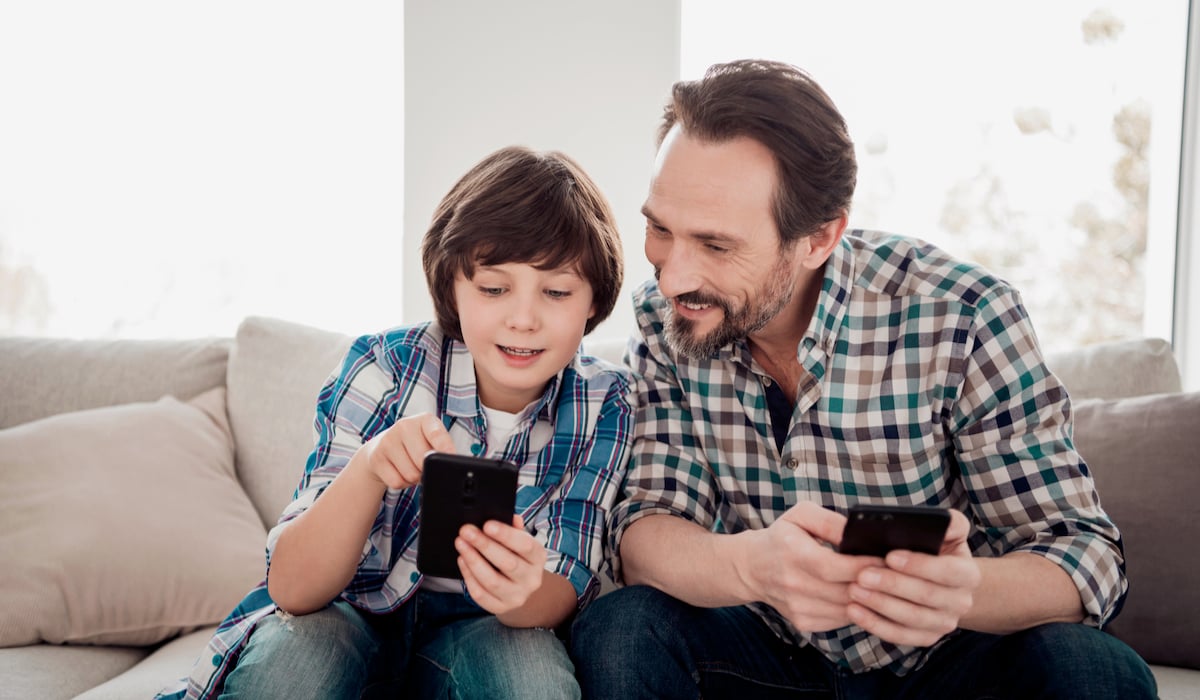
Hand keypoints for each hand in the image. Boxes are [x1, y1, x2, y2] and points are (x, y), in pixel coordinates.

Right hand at [352, 412, 455, 489]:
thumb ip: (443, 448)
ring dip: (415, 478)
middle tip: (425, 466)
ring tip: (412, 467)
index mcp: (424, 420)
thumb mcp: (430, 439)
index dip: (445, 448)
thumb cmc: (415, 444)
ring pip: (411, 474)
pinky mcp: (377, 458)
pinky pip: (397, 482)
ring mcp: (388, 441)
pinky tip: (400, 472)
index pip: (437, 434)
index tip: (451, 457)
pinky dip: (402, 483)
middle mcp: (405, 426)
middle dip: (427, 470)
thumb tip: (452, 460)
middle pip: (423, 460)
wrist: (381, 447)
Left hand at [456, 515, 547, 615]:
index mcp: (539, 558)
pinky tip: (462, 560)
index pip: (525, 545)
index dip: (506, 535)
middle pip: (508, 563)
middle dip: (484, 545)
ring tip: (461, 544)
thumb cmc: (517, 556)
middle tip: (466, 531)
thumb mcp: (521, 541)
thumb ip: (515, 529)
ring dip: (473, 560)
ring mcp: (517, 596)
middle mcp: (532, 580)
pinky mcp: (500, 607)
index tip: (487, 524)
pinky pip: (481, 594)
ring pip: (492, 581)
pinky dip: (469, 577)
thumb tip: (511, 516)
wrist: (519, 588)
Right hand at [739, 502, 882, 631]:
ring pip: (847, 610)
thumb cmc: (782, 537)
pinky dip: (855, 609)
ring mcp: (798, 608)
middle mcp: (793, 585)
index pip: (835, 567)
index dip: (864, 566)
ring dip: (868, 599)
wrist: (752, 567)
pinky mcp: (803, 622)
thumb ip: (830, 521)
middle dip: (874, 583)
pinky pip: (840, 620)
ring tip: (881, 584)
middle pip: (845, 591)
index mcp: (793, 554)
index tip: (886, 559)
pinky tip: (860, 596)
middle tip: (893, 573)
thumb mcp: (801, 515)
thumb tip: (858, 533)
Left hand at [845, 508, 980, 646]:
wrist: (943, 583)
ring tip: (854, 590)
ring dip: (880, 605)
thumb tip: (943, 519)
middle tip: (862, 575)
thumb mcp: (947, 532)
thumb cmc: (936, 550)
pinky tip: (854, 610)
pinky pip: (900, 636)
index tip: (890, 556)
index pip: (948, 571)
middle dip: (892, 585)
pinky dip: (875, 624)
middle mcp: (961, 602)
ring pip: (911, 618)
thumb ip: (948, 522)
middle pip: (926, 596)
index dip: (919, 564)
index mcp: (968, 573)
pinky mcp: (926, 638)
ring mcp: (944, 623)